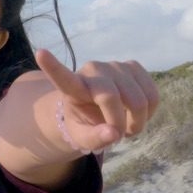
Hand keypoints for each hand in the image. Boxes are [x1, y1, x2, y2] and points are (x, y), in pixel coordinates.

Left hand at [34, 49, 159, 153]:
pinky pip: (152, 95)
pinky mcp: (133, 66)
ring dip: (137, 121)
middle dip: (120, 124)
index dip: (52, 66)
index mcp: (72, 87)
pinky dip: (148, 112)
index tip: (40, 53)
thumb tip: (114, 133)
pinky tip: (136, 113)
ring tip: (127, 125)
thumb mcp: (83, 137)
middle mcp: (92, 70)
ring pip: (139, 99)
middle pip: (111, 97)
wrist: (98, 108)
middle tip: (119, 135)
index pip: (61, 77)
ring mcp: (114, 65)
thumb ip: (95, 139)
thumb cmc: (85, 122)